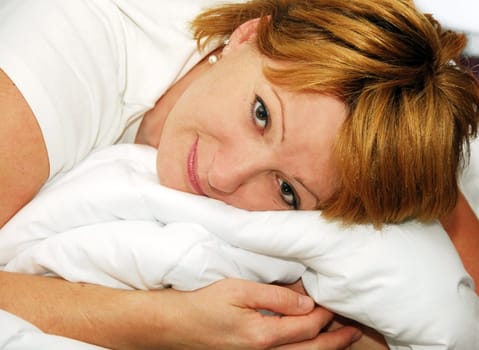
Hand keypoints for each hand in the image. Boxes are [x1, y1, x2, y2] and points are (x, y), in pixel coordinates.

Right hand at [138, 279, 361, 349]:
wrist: (176, 326)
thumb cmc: (204, 303)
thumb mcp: (239, 290)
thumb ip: (275, 296)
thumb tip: (306, 302)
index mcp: (263, 336)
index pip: (307, 328)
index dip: (324, 315)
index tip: (333, 303)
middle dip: (335, 340)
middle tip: (353, 330)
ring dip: (323, 348)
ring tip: (340, 339)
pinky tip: (308, 343)